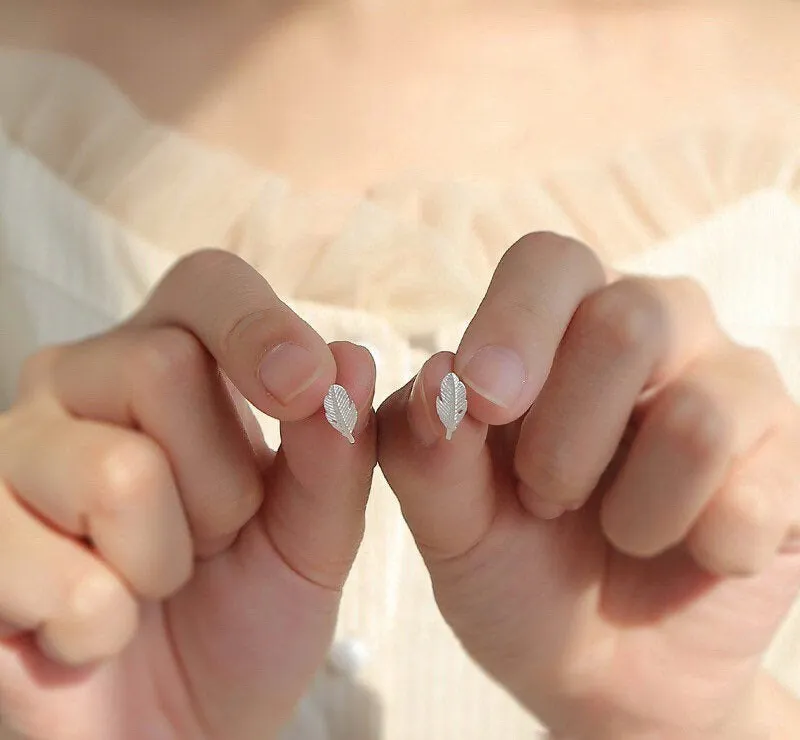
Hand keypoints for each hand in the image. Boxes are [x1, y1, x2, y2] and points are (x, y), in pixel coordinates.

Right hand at [0, 251, 375, 739]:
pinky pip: (57, 572)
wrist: (180, 725)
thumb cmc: (246, 617)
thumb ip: (335, 453)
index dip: (256, 325)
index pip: (206, 285)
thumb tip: (351, 360)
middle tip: (210, 541)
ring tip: (152, 584)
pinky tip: (91, 629)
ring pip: (116, 470)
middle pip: (162, 365)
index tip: (303, 387)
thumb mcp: (314, 538)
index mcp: (174, 364)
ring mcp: (13, 454)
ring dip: (164, 561)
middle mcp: (80, 383)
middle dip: (221, 486)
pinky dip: (100, 626)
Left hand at [378, 233, 799, 739]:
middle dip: (566, 442)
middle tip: (544, 500)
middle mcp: (654, 328)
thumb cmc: (514, 570)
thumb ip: (425, 452)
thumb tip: (439, 375)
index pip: (548, 262)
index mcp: (560, 323)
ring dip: (633, 509)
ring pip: (697, 416)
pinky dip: (701, 548)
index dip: (515, 326)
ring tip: (618, 532)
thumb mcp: (448, 524)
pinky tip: (689, 554)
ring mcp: (731, 384)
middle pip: (629, 322)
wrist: (600, 666)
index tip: (486, 404)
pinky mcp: (788, 455)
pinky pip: (758, 492)